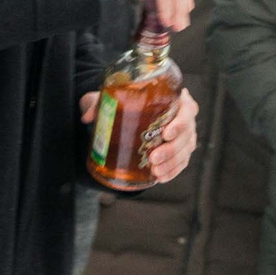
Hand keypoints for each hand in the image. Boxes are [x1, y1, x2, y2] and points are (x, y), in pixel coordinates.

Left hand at [79, 88, 199, 182]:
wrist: (127, 110)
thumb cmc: (123, 101)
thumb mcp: (109, 98)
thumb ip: (99, 103)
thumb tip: (88, 117)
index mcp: (173, 97)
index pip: (187, 109)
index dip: (181, 123)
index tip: (166, 134)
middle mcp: (182, 115)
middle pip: (187, 133)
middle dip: (172, 149)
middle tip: (154, 158)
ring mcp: (183, 133)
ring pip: (185, 149)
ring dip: (172, 162)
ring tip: (156, 171)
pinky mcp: (179, 148)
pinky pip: (182, 161)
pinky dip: (173, 170)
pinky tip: (161, 177)